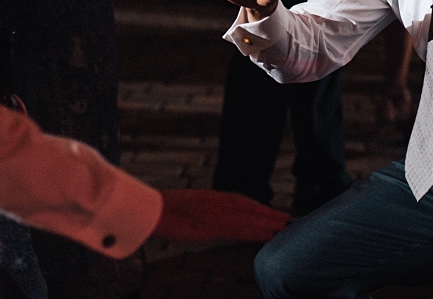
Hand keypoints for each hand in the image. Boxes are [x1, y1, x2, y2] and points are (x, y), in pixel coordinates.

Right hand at [152, 189, 288, 241]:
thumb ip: (196, 211)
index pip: (238, 200)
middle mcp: (215, 202)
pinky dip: (256, 232)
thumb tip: (201, 218)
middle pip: (248, 206)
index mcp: (208, 197)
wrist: (147, 211)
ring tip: (283, 226)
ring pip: (248, 217)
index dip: (256, 205)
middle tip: (286, 218)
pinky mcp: (212, 226)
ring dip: (267, 222)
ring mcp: (214, 213)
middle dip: (267, 213)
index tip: (269, 210)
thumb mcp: (181, 207)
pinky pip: (240, 229)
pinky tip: (267, 235)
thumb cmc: (158, 211)